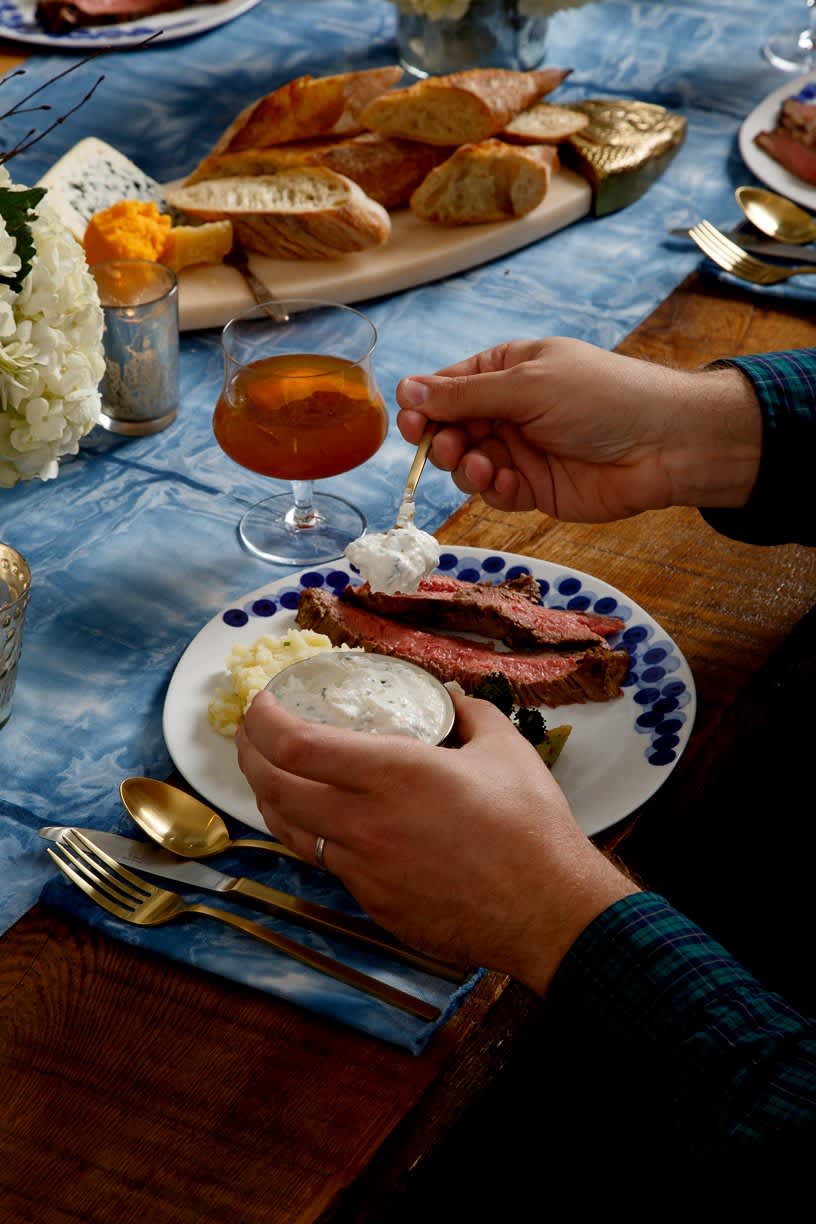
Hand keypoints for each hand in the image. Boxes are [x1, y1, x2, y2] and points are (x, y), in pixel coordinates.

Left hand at [236, 688, 636, 993]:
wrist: (547, 911)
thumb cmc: (530, 826)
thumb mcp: (505, 748)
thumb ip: (470, 713)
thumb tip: (451, 700)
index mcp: (393, 773)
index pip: (295, 745)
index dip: (264, 721)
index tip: (261, 703)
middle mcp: (365, 822)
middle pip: (275, 788)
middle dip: (250, 756)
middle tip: (252, 735)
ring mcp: (364, 870)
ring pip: (291, 832)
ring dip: (271, 798)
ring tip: (272, 776)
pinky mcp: (374, 904)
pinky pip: (328, 864)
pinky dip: (313, 836)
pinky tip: (325, 824)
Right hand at [396, 337, 761, 519]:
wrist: (662, 445)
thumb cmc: (601, 397)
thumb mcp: (528, 385)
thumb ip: (465, 394)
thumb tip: (406, 390)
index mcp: (507, 370)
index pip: (448, 387)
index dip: (424, 405)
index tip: (409, 422)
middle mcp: (509, 410)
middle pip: (451, 429)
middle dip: (443, 441)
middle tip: (449, 449)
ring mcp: (521, 451)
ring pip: (468, 466)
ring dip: (467, 468)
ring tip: (483, 467)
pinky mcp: (535, 489)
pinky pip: (496, 493)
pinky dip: (494, 491)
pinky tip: (508, 484)